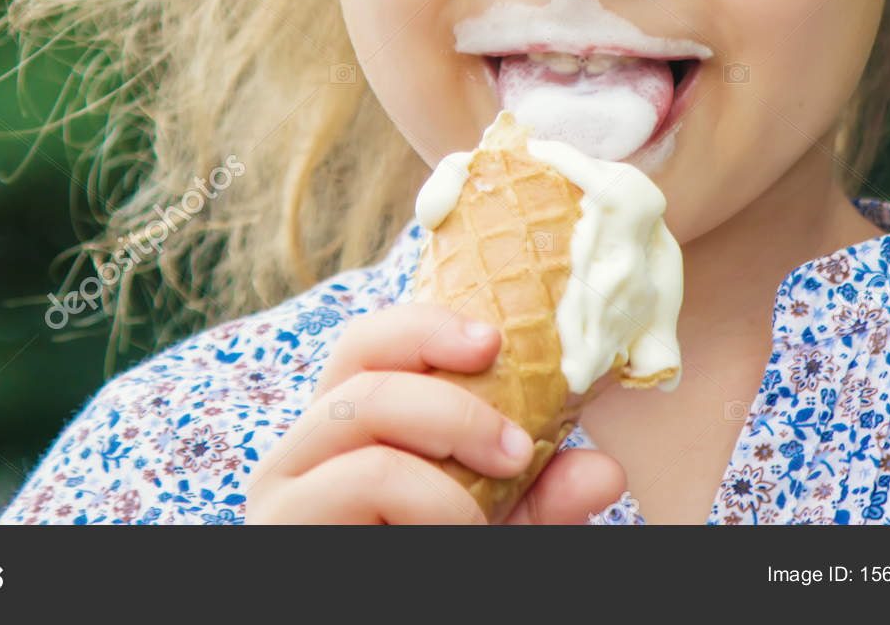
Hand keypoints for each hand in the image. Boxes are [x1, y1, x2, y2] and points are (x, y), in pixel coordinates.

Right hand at [243, 302, 624, 523]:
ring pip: (366, 408)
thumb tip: (605, 471)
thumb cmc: (428, 564)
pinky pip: (369, 475)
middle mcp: (301, 446)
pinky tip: (460, 535)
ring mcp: (284, 486)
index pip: (372, 342)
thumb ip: (540, 498)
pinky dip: (434, 499)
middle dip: (453, 393)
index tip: (495, 341)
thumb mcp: (491, 529)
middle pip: (363, 360)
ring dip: (451, 442)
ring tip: (491, 506)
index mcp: (344, 427)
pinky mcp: (284, 524)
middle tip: (519, 449)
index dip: (429, 325)